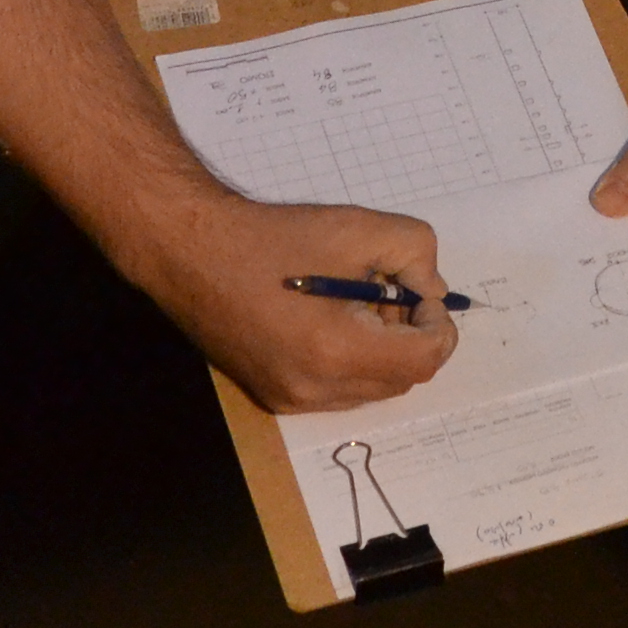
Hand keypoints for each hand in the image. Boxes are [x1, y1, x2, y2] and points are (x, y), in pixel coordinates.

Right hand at [134, 192, 462, 414]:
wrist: (190, 252)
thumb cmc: (272, 237)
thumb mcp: (359, 228)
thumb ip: (415, 253)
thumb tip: (431, 291)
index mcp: (337, 352)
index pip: (423, 360)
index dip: (437, 324)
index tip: (419, 292)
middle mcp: (315, 389)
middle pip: (402, 380)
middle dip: (409, 337)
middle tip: (386, 290)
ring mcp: (291, 400)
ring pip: (371, 389)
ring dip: (382, 352)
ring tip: (353, 303)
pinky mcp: (273, 398)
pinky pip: (337, 391)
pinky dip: (350, 362)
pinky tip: (324, 320)